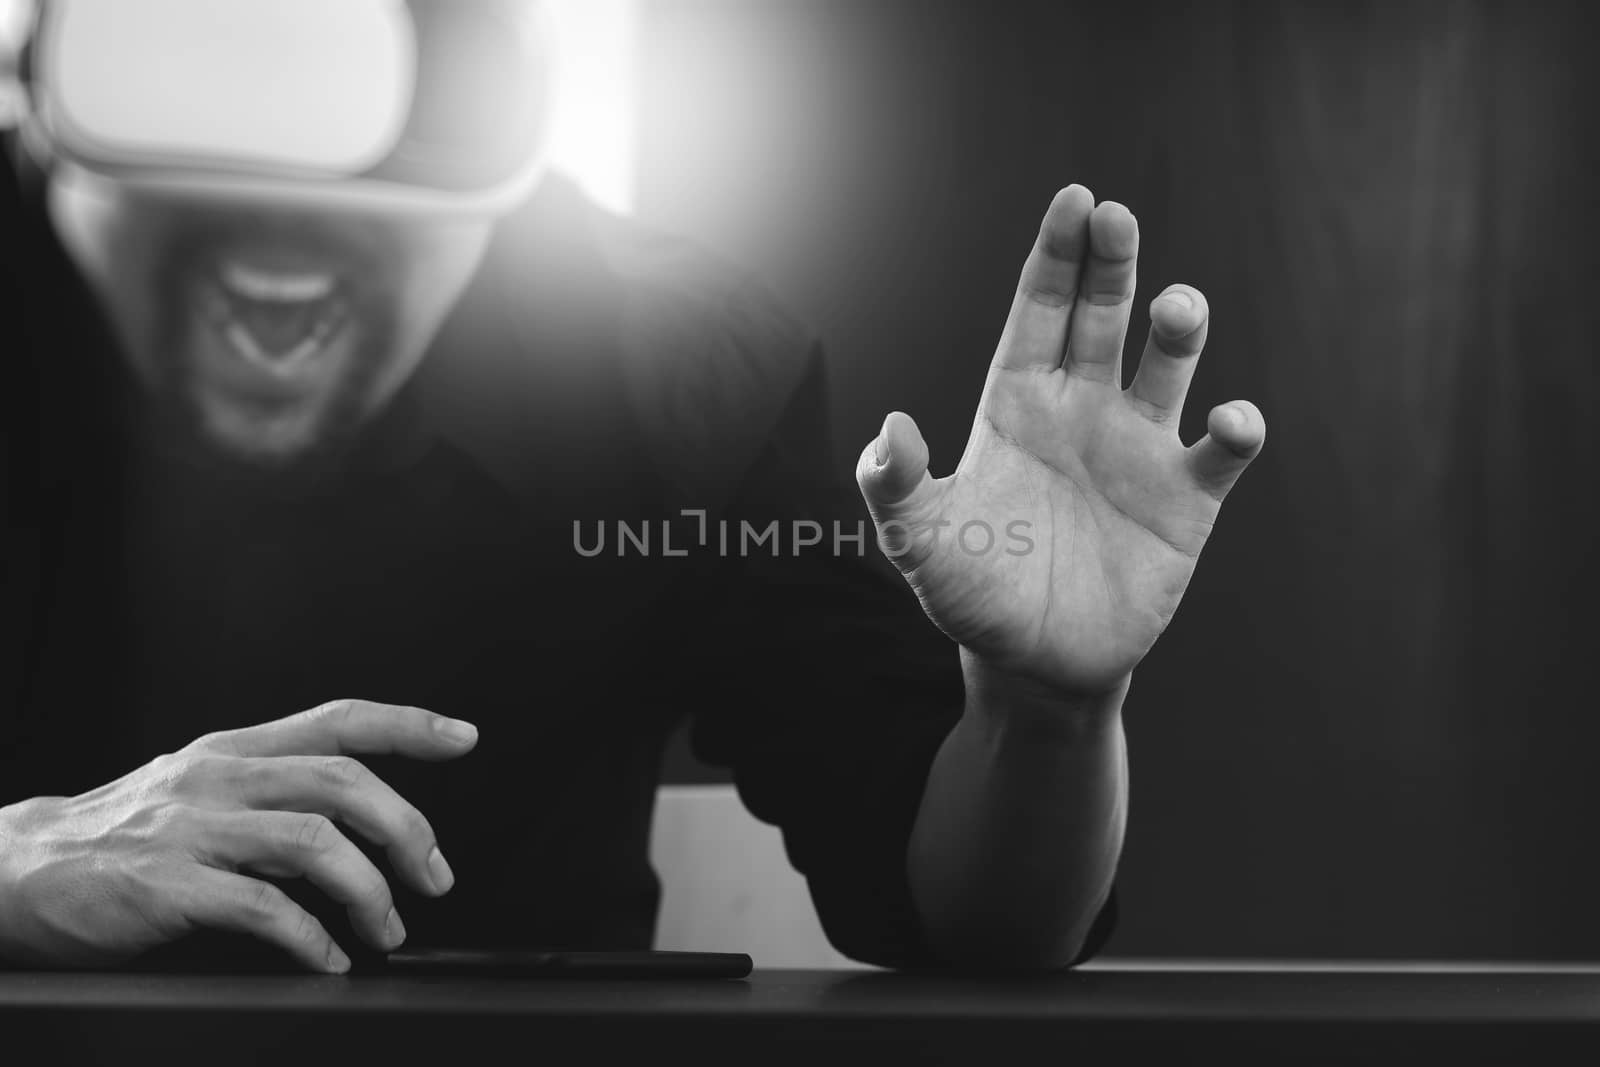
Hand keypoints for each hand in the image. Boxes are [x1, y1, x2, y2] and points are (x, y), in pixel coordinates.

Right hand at [0, 699, 476, 972]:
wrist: (16, 870)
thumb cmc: (118, 837)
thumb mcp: (200, 792)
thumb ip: (273, 795)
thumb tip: (361, 825)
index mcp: (234, 751)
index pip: (338, 719)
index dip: (408, 723)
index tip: (463, 738)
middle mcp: (220, 778)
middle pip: (344, 782)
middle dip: (408, 829)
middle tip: (435, 877)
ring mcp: (193, 828)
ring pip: (314, 840)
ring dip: (369, 890)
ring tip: (386, 929)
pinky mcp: (167, 884)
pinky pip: (261, 907)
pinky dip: (308, 936)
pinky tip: (326, 958)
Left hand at [857, 186, 1264, 698]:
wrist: (1035, 663)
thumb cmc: (974, 596)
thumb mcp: (921, 544)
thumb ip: (899, 487)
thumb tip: (892, 428)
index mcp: (1018, 404)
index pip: (1039, 312)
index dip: (1056, 258)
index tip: (1075, 200)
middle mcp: (1083, 411)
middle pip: (1102, 317)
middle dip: (1111, 264)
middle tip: (1116, 217)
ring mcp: (1138, 450)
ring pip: (1167, 366)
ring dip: (1177, 330)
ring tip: (1176, 306)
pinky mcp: (1185, 499)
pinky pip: (1219, 452)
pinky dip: (1234, 429)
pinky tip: (1229, 420)